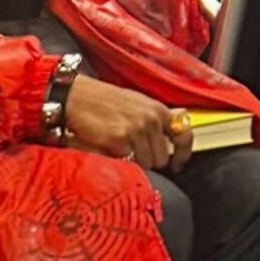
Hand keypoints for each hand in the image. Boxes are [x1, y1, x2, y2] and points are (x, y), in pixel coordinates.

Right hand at [64, 75, 193, 171]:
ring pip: (146, 164)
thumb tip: (180, 120)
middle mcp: (150, 119)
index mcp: (157, 109)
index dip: (184, 154)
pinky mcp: (119, 141)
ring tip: (118, 146)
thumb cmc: (103, 99)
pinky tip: (107, 146)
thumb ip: (156, 115)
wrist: (75, 96)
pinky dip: (118, 160)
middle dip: (149, 160)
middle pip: (162, 158)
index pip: (184, 135)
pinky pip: (127, 163)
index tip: (178, 164)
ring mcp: (135, 130)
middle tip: (131, 150)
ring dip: (133, 162)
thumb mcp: (136, 101)